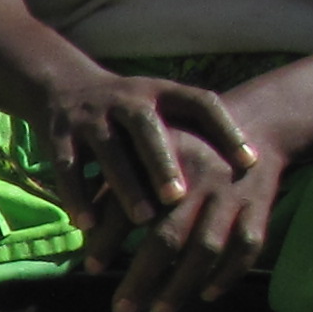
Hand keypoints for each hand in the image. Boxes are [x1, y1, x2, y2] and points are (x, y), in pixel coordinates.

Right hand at [34, 69, 254, 233]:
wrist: (62, 85)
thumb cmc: (129, 113)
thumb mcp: (161, 109)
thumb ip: (194, 133)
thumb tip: (254, 171)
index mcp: (160, 92)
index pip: (201, 103)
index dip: (227, 130)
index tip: (251, 161)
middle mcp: (126, 99)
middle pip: (146, 127)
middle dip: (162, 162)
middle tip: (179, 197)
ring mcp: (90, 116)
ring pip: (108, 151)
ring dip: (125, 186)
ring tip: (142, 219)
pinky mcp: (57, 135)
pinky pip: (68, 168)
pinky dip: (77, 197)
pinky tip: (88, 226)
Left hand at [106, 125, 289, 311]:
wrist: (253, 121)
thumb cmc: (181, 146)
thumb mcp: (145, 153)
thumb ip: (112, 190)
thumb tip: (82, 234)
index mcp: (162, 161)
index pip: (128, 206)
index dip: (108, 239)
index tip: (92, 268)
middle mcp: (198, 178)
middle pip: (168, 237)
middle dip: (143, 278)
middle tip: (122, 310)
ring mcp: (232, 194)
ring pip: (206, 249)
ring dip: (182, 286)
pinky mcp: (259, 207)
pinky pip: (246, 247)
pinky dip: (227, 274)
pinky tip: (207, 295)